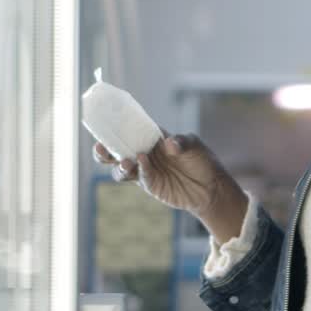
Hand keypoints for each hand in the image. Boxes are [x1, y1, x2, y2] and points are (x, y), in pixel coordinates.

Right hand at [93, 134, 238, 218]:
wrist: (210, 187)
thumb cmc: (201, 159)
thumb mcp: (194, 145)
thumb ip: (181, 142)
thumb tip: (169, 144)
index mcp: (151, 137)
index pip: (129, 130)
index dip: (115, 127)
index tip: (104, 123)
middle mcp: (144, 152)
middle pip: (117, 151)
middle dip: (105, 150)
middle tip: (100, 147)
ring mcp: (145, 170)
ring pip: (121, 168)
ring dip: (120, 164)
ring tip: (126, 161)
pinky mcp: (151, 185)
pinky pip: (140, 177)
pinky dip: (140, 171)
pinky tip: (142, 164)